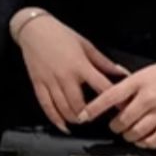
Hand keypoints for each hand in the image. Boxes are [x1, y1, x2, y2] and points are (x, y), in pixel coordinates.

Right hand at [13, 13, 130, 133]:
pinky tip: (62, 125)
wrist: (35, 30)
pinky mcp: (39, 85)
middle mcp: (65, 76)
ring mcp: (51, 82)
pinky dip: (55, 119)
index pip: (101, 86)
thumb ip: (103, 62)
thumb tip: (120, 72)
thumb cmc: (61, 35)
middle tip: (95, 117)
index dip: (112, 99)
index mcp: (80, 65)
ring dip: (74, 118)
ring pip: (63, 109)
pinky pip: (47, 107)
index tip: (120, 108)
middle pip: (79, 104)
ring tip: (81, 120)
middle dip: (88, 115)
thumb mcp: (86, 45)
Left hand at [75, 47, 155, 146]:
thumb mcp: (149, 71)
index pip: (111, 96)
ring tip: (129, 133)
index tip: (83, 116)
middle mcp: (149, 96)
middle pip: (122, 120)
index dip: (94, 108)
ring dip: (129, 136)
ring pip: (137, 132)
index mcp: (141, 80)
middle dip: (115, 126)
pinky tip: (144, 141)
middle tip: (115, 126)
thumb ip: (132, 87)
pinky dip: (146, 143)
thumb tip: (116, 101)